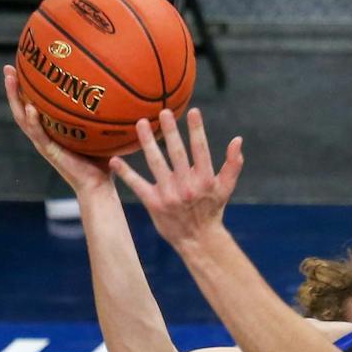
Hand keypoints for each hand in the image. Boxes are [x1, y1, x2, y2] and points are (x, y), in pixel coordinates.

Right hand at [3, 66, 116, 197]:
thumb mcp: (97, 129)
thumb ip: (99, 111)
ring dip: (15, 99)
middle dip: (12, 88)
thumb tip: (113, 86)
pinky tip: (30, 107)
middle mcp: (43, 134)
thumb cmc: (101, 159)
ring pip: (22, 118)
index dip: (24, 87)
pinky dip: (33, 121)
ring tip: (11, 80)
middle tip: (8, 68)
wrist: (98, 184)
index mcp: (50, 129)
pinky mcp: (49, 152)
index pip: (32, 104)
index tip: (20, 66)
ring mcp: (43, 143)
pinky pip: (38, 134)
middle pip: (20, 107)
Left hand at [110, 109, 244, 250]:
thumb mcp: (225, 188)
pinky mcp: (153, 203)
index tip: (192, 111)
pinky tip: (114, 159)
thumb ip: (233, 164)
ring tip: (141, 123)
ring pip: (156, 163)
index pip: (200, 150)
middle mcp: (186, 186)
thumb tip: (237, 140)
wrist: (198, 241)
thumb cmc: (212, 210)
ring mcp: (169, 195)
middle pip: (177, 153)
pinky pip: (137, 185)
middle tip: (163, 111)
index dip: (197, 130)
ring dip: (147, 142)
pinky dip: (125, 173)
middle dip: (170, 132)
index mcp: (205, 180)